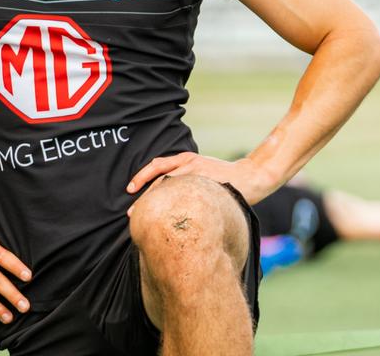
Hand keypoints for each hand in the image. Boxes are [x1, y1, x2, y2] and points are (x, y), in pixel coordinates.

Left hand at [126, 152, 276, 207]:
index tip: (129, 190)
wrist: (249, 176)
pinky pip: (185, 196)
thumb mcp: (201, 171)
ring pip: (169, 187)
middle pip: (159, 178)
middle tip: (132, 214)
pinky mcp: (206, 185)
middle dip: (144, 197)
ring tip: (144, 219)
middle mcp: (189, 163)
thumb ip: (185, 178)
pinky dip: (173, 206)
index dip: (141, 177)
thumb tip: (167, 198)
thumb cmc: (223, 177)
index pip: (158, 166)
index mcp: (186, 159)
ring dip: (155, 203)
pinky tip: (165, 220)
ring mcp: (198, 174)